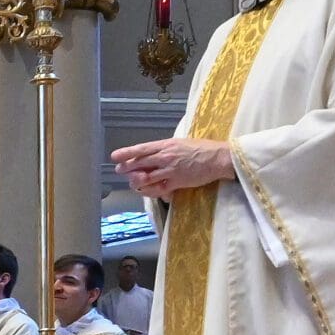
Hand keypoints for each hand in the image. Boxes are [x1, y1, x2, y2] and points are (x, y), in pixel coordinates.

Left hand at [111, 137, 233, 201]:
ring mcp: (170, 170)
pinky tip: (147, 191)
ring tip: (134, 182)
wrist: (219, 157)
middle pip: (140, 163)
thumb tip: (152, 153)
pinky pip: (158, 189)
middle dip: (127, 168)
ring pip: (146, 178)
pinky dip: (150, 191)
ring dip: (136, 181)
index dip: (126, 153)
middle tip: (120, 170)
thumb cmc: (202, 149)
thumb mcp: (181, 143)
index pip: (142, 149)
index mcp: (166, 145)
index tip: (115, 156)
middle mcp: (166, 156)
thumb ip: (165, 148)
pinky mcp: (177, 182)